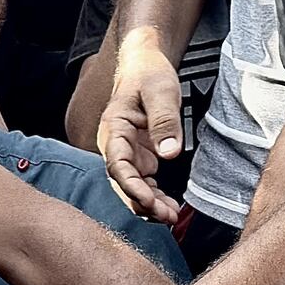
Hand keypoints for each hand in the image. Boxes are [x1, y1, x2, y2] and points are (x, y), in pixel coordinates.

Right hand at [97, 29, 183, 224]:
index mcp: (113, 130)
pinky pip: (145, 183)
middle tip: (167, 217)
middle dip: (143, 204)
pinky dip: (156, 197)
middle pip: (124, 183)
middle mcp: (116, 147)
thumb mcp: (161, 92)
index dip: (131, 187)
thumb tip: (169, 154)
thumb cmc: (149, 75)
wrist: (144, 67)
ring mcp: (128, 155)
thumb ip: (164, 122)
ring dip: (150, 206)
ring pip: (133, 188)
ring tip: (171, 218)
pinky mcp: (140, 158)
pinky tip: (169, 208)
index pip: (117, 166)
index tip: (148, 201)